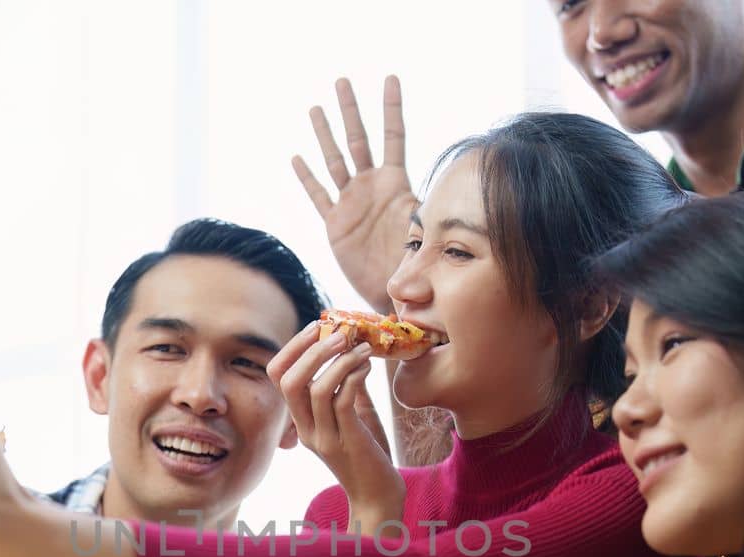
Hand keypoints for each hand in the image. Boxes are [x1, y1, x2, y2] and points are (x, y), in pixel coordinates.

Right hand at [268, 323, 404, 532]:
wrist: (379, 497)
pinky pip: (343, 402)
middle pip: (289, 381)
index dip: (293, 348)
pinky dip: (354, 376)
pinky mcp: (347, 442)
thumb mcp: (355, 416)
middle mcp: (306, 429)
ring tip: (362, 346)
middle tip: (341, 330)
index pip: (278, 377)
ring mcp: (324, 438)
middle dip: (313, 349)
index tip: (318, 326)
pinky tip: (368, 366)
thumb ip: (348, 387)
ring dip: (340, 360)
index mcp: (301, 421)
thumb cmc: (369, 455)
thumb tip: (353, 350)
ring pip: (317, 389)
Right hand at [292, 77, 416, 313]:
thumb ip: (427, 214)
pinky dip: (308, 178)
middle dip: (351, 110)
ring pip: (335, 160)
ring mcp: (351, 202)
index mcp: (395, 183)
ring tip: (317, 108)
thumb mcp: (426, 232)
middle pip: (358, 139)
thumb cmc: (417, 263)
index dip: (392, 108)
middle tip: (343, 81)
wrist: (396, 291)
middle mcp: (371, 187)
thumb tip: (445, 206)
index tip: (390, 79)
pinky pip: (318, 196)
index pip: (393, 136)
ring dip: (325, 134)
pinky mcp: (336, 223)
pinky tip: (297, 158)